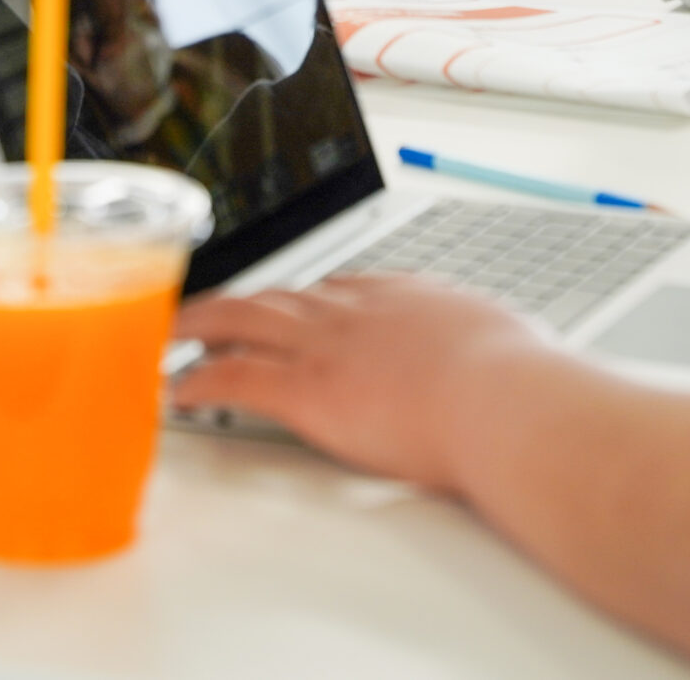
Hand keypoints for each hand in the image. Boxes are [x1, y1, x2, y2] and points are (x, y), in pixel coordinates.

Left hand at [174, 275, 552, 490]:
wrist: (504, 400)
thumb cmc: (519, 381)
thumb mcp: (507, 340)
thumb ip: (489, 344)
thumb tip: (510, 355)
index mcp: (403, 296)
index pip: (338, 288)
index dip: (304, 300)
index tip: (290, 308)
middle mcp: (354, 311)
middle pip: (277, 295)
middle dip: (237, 301)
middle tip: (207, 309)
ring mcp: (325, 346)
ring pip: (238, 321)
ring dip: (197, 326)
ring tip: (170, 334)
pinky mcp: (306, 390)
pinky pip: (234, 379)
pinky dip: (199, 382)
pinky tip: (177, 391)